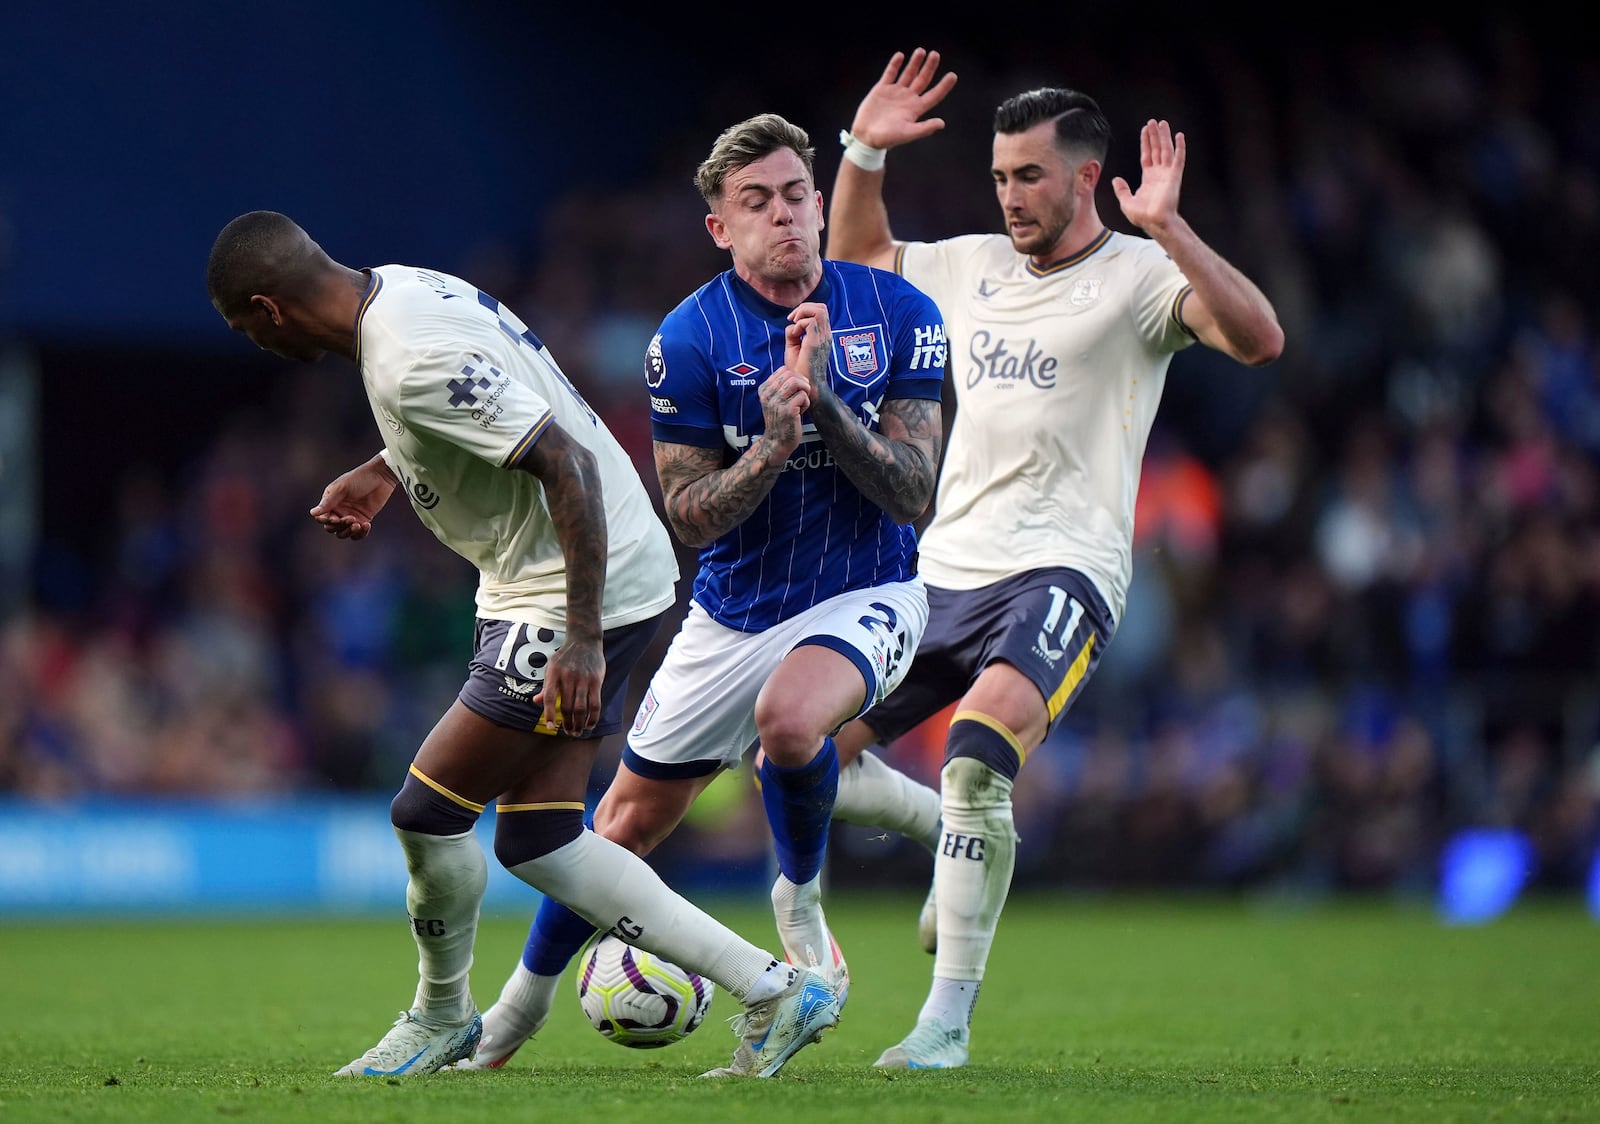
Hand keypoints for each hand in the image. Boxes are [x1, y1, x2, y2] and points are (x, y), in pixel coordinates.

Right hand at [309, 458, 396, 539]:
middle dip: (340, 526)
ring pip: (343, 533)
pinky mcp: (363, 520)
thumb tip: (312, 513)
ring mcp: (350, 516)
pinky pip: (358, 534)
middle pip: (331, 528)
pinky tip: (366, 525)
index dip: (326, 521)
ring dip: (349, 532)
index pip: (322, 518)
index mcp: (330, 502)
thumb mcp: (341, 488)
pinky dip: (360, 533)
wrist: (381, 477)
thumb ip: (328, 501)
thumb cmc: (359, 478)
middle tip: (351, 518)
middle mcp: (338, 511)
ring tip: (358, 524)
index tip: (335, 518)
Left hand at [534, 635, 604, 736]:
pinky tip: (590, 724)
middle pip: (567, 706)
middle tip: (569, 733)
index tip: (551, 727)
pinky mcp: (596, 680)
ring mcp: (583, 679)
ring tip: (578, 732)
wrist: (584, 640)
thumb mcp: (551, 667)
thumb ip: (546, 686)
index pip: (550, 697)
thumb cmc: (565, 657)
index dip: (550, 714)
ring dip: (579, 723)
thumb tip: (536, 702)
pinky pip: (595, 703)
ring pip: (581, 708)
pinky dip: (593, 717)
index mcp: (554, 674)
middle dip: (568, 723)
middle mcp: (568, 677)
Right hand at [759, 355, 811, 460]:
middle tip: (803, 395)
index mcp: (764, 389)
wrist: (777, 442)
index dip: (795, 376)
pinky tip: (801, 412)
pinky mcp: (787, 411)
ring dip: (804, 391)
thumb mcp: (775, 400)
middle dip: (802, 382)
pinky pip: (803, 396)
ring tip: (802, 402)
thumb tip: (795, 370)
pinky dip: (806, 403)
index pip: (784, 369)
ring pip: (797, 382)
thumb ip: (781, 386)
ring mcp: (776, 402)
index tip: (796, 390)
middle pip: (791, 374)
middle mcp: (767, 394)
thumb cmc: (781, 420)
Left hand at [784, 301, 831, 399]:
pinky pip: (810, 322)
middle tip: (793, 320)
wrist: (806, 386)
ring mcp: (823, 338)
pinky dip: (799, 324)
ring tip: (795, 326)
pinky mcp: (816, 343)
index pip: (820, 310)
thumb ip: (794, 332)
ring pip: (819, 310)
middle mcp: (825, 335)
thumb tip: (792, 324)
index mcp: (822, 335)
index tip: (792, 321)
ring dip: (802, 313)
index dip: (805, 310)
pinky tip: (795, 336)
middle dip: (804, 308)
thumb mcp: (794, 346)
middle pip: (821, 307)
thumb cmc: (799, 369)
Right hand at [850, 48, 958, 149]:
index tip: (953, 75)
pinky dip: (895, 65)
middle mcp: (908, 98)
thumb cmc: (887, 139)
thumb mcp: (907, 133)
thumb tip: (942, 123)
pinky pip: (890, 73)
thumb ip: (924, 128)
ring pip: (908, 74)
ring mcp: (895, 92)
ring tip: (921, 51)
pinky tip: (900, 56)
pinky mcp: (881, 89)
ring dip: (915, 63)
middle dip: (929, 67)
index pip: (934, 95)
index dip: (944, 86)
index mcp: (916, 109)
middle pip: (922, 80)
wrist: (866, 137)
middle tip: (935, 54)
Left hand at [1112, 119, 1185, 235]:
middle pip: (1156, 150)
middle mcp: (1159, 174)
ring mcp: (1167, 174)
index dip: (1145, 143)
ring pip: (1166, 150)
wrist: (1154, 222)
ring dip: (1164, 136)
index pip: (1146, 156)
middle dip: (1154, 135)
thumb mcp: (1126, 202)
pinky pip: (1178, 158)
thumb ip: (1121, 190)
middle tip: (1153, 121)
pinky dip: (1180, 147)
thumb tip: (1116, 180)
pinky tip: (1179, 135)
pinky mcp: (1174, 176)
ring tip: (1162, 123)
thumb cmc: (1142, 216)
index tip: (1145, 130)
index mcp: (1148, 178)